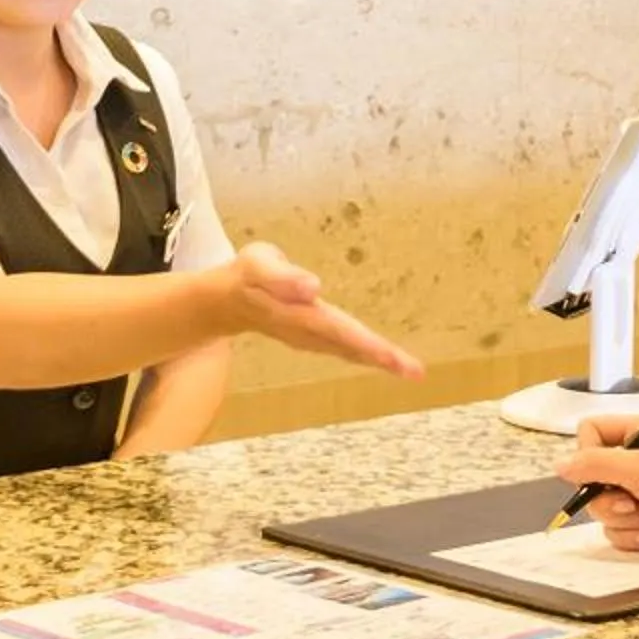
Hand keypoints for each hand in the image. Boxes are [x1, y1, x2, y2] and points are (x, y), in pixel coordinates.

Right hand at [227, 242, 422, 378]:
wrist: (223, 301)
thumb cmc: (246, 276)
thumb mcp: (257, 265)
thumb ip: (282, 278)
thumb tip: (312, 287)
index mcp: (298, 314)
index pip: (338, 330)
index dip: (365, 343)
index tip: (391, 356)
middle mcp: (308, 332)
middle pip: (350, 347)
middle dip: (382, 359)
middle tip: (416, 372)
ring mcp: (310, 339)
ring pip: (350, 352)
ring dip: (380, 361)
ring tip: (411, 370)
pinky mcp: (313, 338)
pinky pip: (346, 349)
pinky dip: (367, 355)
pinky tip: (385, 360)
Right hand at [552, 415, 638, 551]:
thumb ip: (598, 464)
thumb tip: (559, 465)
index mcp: (635, 433)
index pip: (588, 433)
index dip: (588, 454)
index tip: (605, 473)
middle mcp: (631, 459)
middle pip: (589, 478)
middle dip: (612, 499)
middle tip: (635, 503)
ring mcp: (634, 490)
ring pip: (600, 509)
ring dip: (626, 520)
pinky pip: (614, 530)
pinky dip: (632, 535)